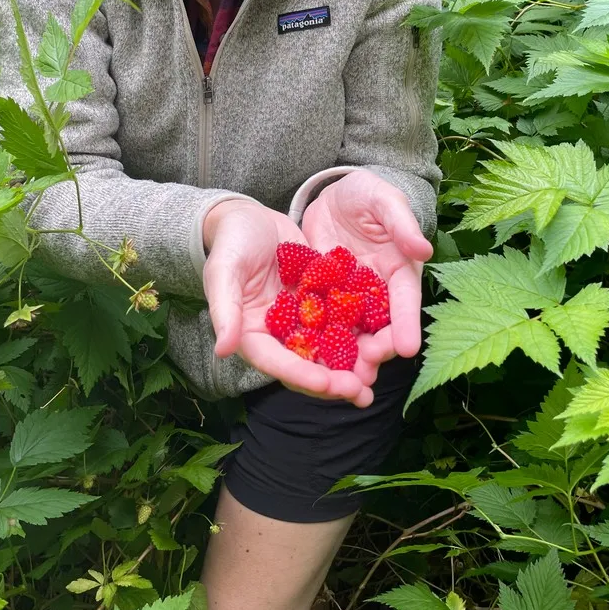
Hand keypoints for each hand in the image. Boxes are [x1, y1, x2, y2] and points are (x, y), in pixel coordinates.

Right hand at [202, 198, 374, 407]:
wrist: (250, 217)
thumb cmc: (230, 242)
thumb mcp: (224, 271)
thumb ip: (225, 309)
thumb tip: (224, 349)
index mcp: (253, 334)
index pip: (277, 362)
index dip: (302, 376)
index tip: (328, 384)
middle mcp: (279, 334)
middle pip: (307, 365)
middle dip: (334, 381)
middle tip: (362, 392)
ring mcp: (302, 319)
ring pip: (329, 348)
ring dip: (352, 364)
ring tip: (377, 376)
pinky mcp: (320, 301)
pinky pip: (342, 319)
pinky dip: (360, 331)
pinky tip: (384, 336)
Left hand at [301, 170, 432, 370]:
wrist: (332, 195)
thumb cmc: (365, 192)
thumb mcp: (383, 199)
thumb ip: (401, 223)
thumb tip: (423, 250)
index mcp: (399, 269)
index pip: (405, 301)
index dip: (406, 324)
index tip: (407, 348)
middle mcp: (377, 290)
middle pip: (380, 326)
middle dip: (377, 350)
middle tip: (367, 368)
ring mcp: (349, 297)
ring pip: (352, 332)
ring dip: (350, 357)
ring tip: (344, 380)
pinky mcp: (323, 297)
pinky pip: (322, 322)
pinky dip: (320, 342)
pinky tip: (310, 361)